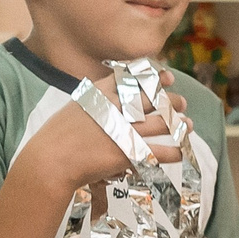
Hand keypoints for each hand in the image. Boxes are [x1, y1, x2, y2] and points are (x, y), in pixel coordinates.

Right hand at [22, 75, 183, 197]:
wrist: (50, 161)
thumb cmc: (56, 138)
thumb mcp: (74, 109)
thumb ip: (94, 102)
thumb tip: (107, 97)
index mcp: (101, 94)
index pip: (135, 79)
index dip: (155, 77)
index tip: (168, 76)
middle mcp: (116, 108)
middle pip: (153, 98)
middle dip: (171, 100)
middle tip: (182, 102)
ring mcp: (123, 129)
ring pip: (162, 123)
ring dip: (179, 124)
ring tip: (188, 125)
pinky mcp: (128, 152)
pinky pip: (160, 151)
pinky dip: (174, 151)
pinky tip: (181, 152)